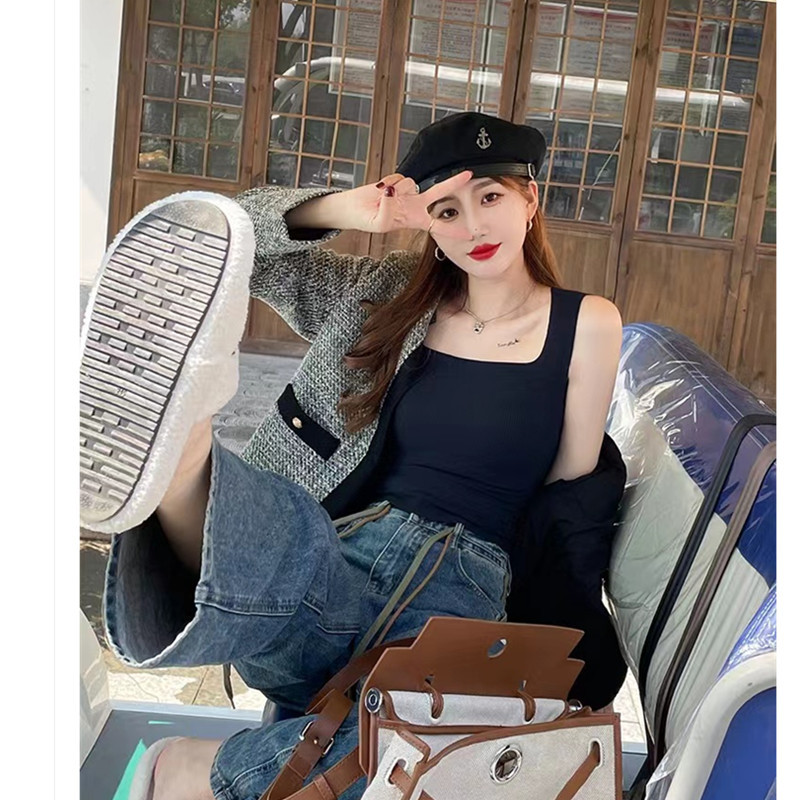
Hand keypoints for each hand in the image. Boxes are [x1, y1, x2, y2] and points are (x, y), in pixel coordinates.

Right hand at [342, 171, 474, 239]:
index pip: (437, 226)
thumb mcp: (380, 224)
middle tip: (469, 175)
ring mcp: (406, 192)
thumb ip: (389, 209)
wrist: (352, 209)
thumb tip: (394, 191)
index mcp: (414, 221)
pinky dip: (388, 182)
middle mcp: (414, 205)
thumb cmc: (367, 221)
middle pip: (438, 193)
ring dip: (396, 189)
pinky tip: (379, 189)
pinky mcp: (396, 182)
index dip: (452, 230)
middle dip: (453, 183)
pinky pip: (398, 178)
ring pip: (410, 183)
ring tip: (381, 198)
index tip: (468, 234)